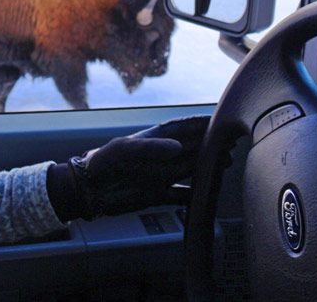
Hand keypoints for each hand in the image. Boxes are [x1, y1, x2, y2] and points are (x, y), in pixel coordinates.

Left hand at [46, 115, 210, 221]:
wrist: (85, 191)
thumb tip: (178, 148)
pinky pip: (179, 194)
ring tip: (225, 165)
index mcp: (151, 140)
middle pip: (191, 148)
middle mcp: (159, 156)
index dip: (200, 122)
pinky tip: (204, 197)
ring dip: (207, 167)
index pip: (181, 127)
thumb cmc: (98, 164)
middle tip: (232, 144)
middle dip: (210, 144)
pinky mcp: (155, 194)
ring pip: (190, 169)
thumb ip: (149, 147)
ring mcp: (158, 175)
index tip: (219, 118)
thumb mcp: (121, 150)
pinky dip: (192, 195)